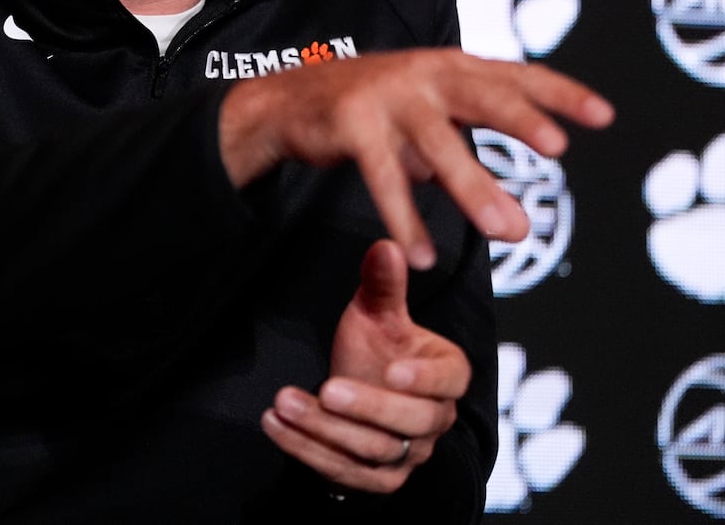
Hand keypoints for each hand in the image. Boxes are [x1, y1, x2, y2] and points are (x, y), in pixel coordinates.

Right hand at [219, 48, 612, 267]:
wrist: (291, 101)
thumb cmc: (372, 109)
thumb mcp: (427, 116)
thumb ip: (468, 145)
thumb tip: (510, 208)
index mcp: (453, 68)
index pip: (516, 76)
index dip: (560, 94)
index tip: (604, 116)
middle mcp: (426, 75)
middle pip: (482, 94)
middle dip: (522, 120)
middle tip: (558, 151)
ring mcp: (388, 96)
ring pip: (439, 144)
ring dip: (474, 188)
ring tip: (510, 231)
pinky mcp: (353, 124)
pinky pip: (385, 178)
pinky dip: (406, 218)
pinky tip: (424, 255)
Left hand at [260, 240, 466, 493]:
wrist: (356, 394)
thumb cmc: (376, 349)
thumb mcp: (377, 314)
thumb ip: (384, 285)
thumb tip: (386, 245)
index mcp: (447, 375)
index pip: (449, 381)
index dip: (425, 379)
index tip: (393, 369)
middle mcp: (435, 420)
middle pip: (411, 422)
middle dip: (367, 406)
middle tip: (327, 389)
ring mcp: (408, 454)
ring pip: (374, 450)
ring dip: (325, 429)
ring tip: (284, 402)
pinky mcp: (378, 479)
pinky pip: (347, 473)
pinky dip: (307, 451)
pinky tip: (275, 425)